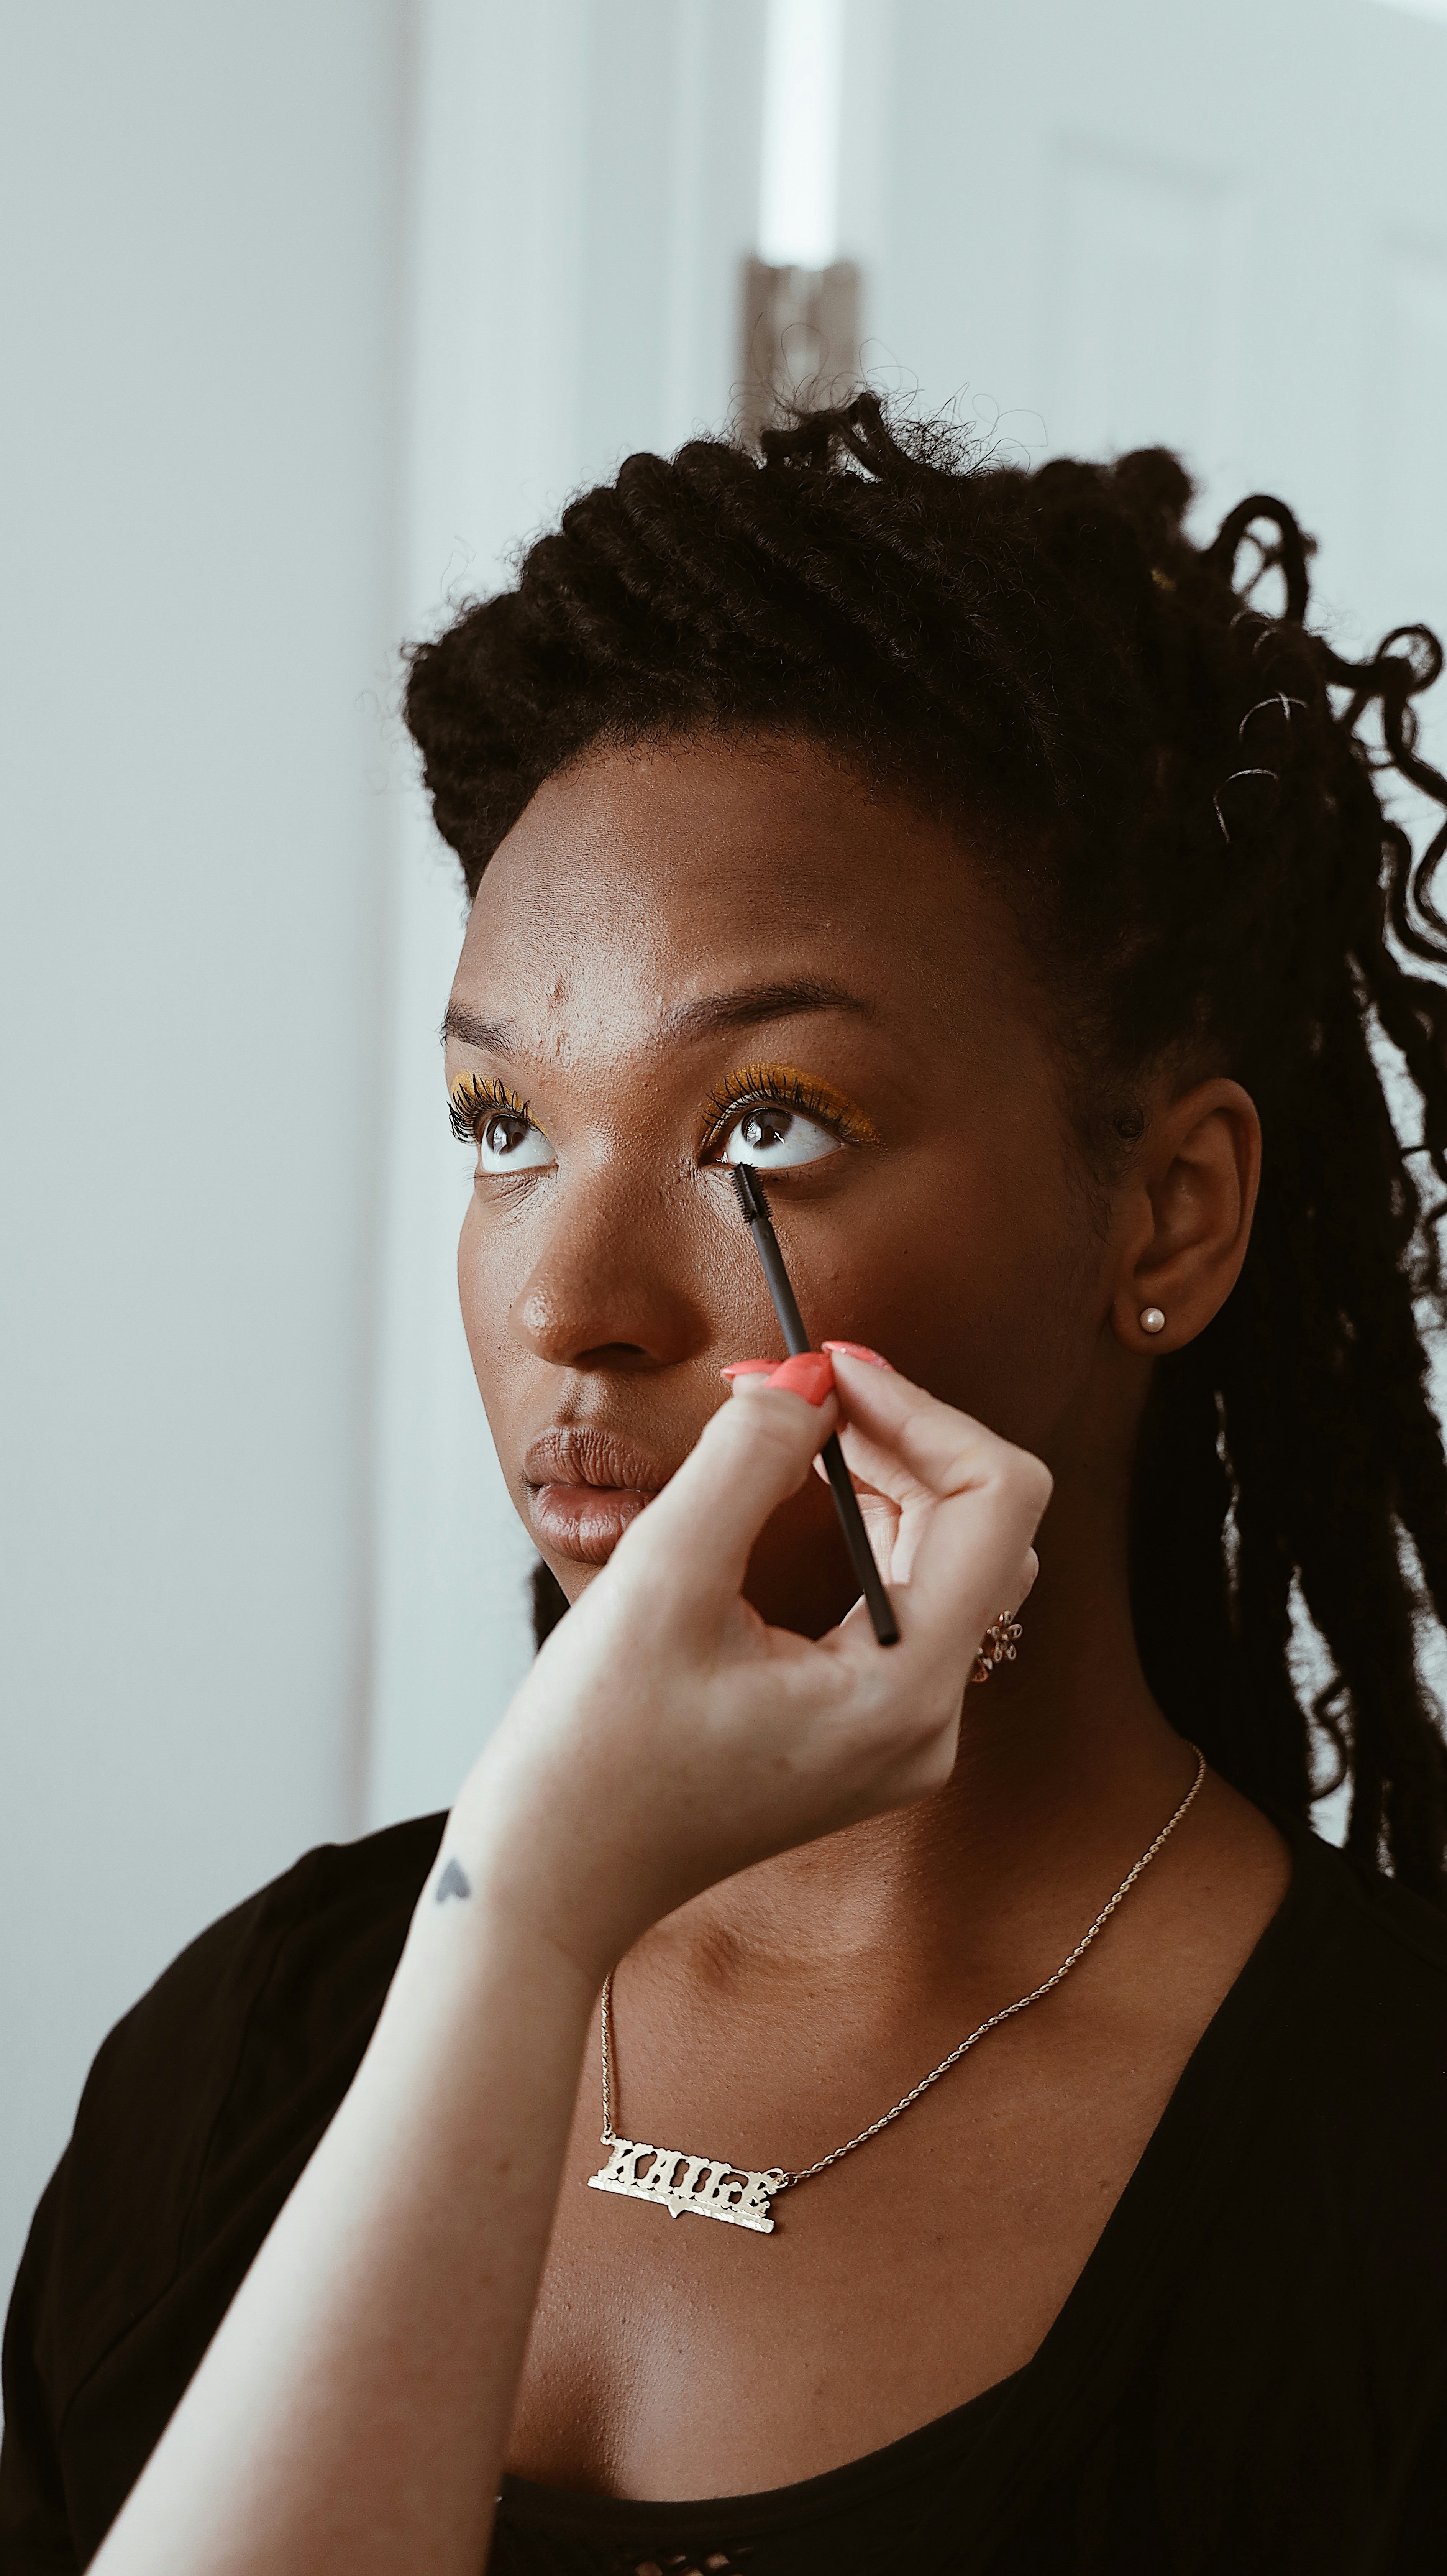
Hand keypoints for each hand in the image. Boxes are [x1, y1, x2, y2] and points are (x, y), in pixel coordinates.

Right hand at [444, 1353, 1049, 1979]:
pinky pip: (905, 1602)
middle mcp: (928, 1721)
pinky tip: (802, 1490)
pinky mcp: (864, 1731)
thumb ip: (747, 1459)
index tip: (834, 1365)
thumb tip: (808, 1373)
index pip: (996, 1503)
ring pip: (949, 1560)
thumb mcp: (662, 1580)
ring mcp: (902, 1734)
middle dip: (903, 1436)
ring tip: (797, 1422)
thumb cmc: (590, 1753)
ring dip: (887, 1476)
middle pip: (983, 1527)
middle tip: (806, 1378)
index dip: (924, 1412)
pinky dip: (867, 1528)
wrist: (551, 1879)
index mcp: (904, 1693)